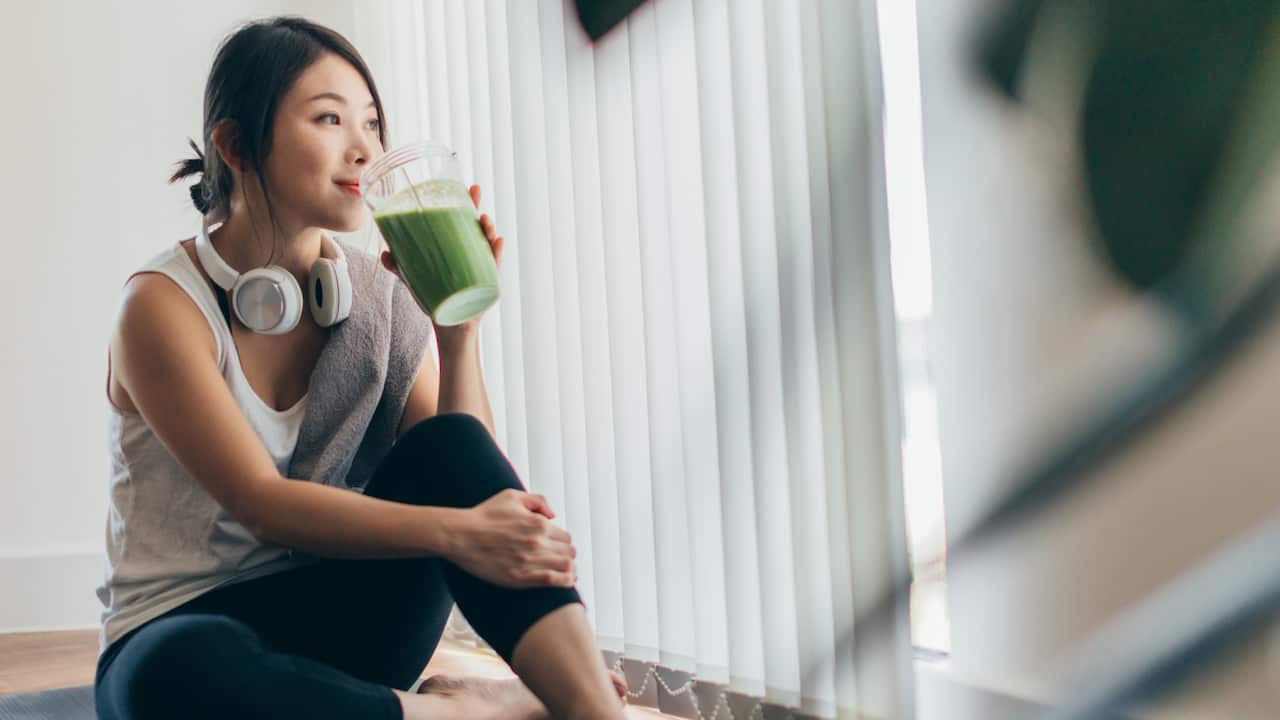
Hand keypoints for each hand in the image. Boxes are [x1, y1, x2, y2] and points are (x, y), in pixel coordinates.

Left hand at [380, 184, 503, 344]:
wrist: (450, 326)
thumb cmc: (435, 298)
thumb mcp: (415, 280)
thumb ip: (400, 267)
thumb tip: (384, 254)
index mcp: (458, 249)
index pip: (463, 221)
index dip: (466, 203)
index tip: (466, 186)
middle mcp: (473, 255)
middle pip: (477, 227)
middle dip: (478, 208)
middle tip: (475, 191)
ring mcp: (483, 268)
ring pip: (489, 244)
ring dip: (489, 229)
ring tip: (485, 220)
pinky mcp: (488, 284)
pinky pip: (495, 266)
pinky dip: (498, 253)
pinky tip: (498, 242)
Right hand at [447, 488, 576, 588]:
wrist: (461, 535)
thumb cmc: (484, 515)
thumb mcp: (512, 496)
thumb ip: (538, 501)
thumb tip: (553, 515)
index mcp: (538, 523)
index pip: (565, 537)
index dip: (563, 543)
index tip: (558, 547)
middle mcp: (538, 542)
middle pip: (569, 552)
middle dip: (567, 556)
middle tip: (562, 560)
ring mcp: (530, 561)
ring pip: (566, 567)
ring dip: (570, 570)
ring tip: (568, 573)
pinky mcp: (521, 577)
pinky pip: (553, 581)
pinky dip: (564, 581)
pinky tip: (567, 582)